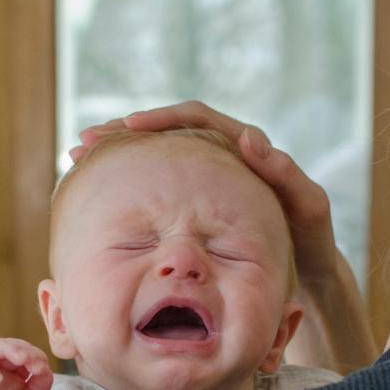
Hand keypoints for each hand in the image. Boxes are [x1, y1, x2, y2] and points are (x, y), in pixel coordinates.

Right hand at [0, 338, 53, 389]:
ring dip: (6, 349)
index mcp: (16, 376)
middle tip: (34, 361)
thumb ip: (39, 388)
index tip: (43, 369)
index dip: (36, 356)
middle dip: (24, 349)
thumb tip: (45, 368)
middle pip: (8, 346)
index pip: (26, 354)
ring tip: (20, 359)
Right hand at [71, 101, 338, 286]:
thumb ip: (285, 173)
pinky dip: (130, 189)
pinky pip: (159, 191)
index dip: (160, 119)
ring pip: (156, 162)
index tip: (129, 126)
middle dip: (124, 134)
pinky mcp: (197, 208)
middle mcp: (220, 158)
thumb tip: (249, 137)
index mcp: (244, 147)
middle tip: (86, 141)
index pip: (195, 118)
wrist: (309, 270)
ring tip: (78, 160)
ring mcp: (205, 184)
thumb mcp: (307, 206)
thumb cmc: (311, 238)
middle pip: (165, 134)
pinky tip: (101, 197)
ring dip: (118, 159)